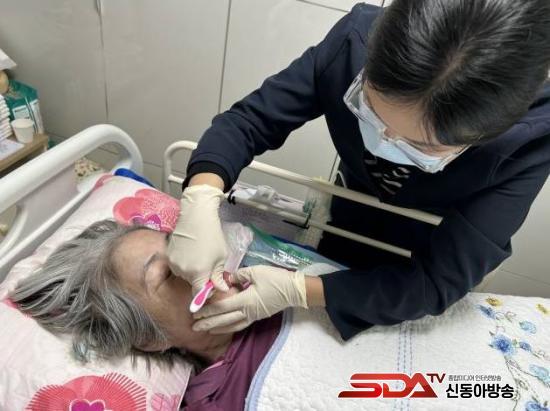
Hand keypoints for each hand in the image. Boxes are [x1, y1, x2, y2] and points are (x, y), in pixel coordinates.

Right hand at [167, 184, 228, 295]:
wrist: (197, 216)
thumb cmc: (213, 236)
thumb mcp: (221, 257)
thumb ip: (218, 276)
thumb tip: (221, 290)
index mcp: (198, 273)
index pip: (198, 294)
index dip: (205, 293)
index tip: (210, 287)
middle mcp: (183, 271)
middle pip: (191, 283)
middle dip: (200, 278)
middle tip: (208, 264)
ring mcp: (174, 263)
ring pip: (184, 275)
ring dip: (191, 270)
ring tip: (199, 255)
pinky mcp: (168, 255)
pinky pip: (177, 266)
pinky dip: (184, 262)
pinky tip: (190, 250)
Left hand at [192, 265, 307, 333]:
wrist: (294, 290)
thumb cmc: (275, 279)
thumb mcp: (256, 272)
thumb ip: (239, 276)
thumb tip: (227, 280)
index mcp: (246, 300)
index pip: (222, 307)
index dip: (208, 310)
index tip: (196, 312)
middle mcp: (248, 312)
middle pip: (224, 320)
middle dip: (208, 323)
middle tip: (194, 326)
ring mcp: (253, 316)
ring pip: (232, 325)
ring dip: (218, 328)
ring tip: (206, 330)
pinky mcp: (258, 316)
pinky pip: (241, 324)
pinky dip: (230, 327)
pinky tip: (225, 327)